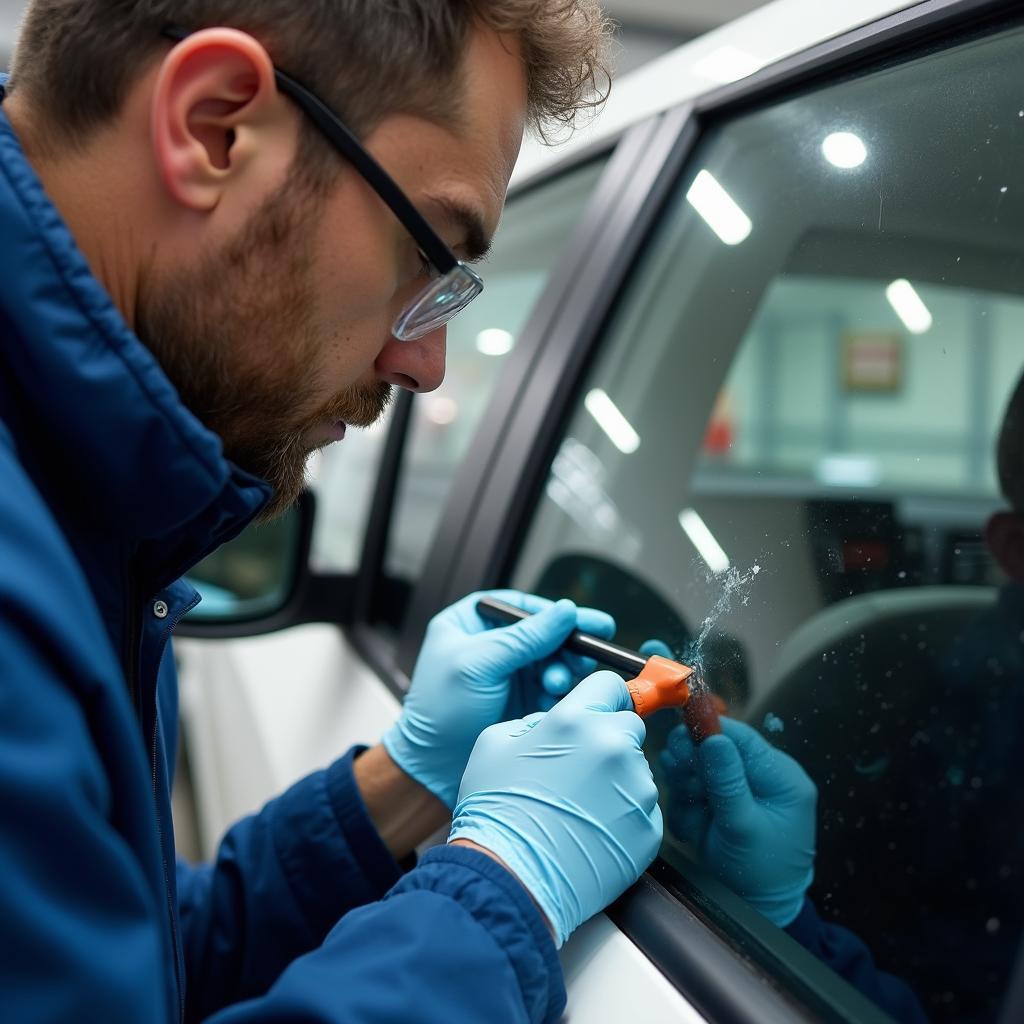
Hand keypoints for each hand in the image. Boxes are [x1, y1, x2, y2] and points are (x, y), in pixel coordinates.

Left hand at [383, 590, 614, 807]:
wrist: (434, 768)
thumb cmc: (439, 712)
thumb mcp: (478, 665)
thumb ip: (524, 638)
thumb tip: (565, 610)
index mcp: (471, 622)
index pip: (521, 606)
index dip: (553, 612)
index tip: (580, 620)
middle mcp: (492, 644)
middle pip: (543, 633)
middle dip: (563, 646)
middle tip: (580, 658)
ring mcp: (509, 672)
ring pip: (552, 660)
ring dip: (562, 670)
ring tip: (557, 683)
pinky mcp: (522, 699)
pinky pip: (553, 688)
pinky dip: (559, 693)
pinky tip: (554, 700)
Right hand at [448, 671, 662, 946]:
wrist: (511, 878)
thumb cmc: (495, 813)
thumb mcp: (495, 743)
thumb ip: (534, 721)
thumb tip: (555, 722)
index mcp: (574, 720)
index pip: (609, 684)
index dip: (602, 698)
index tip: (599, 711)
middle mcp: (612, 746)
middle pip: (629, 726)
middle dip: (609, 740)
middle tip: (578, 771)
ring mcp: (636, 789)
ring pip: (636, 770)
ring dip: (616, 782)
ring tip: (578, 810)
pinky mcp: (649, 828)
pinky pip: (642, 810)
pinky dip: (623, 818)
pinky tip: (591, 833)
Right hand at [659, 717, 815, 926]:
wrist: (759, 909)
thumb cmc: (761, 872)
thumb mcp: (743, 827)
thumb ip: (727, 782)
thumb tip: (714, 737)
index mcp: (781, 778)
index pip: (741, 737)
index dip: (708, 732)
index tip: (679, 741)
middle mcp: (761, 776)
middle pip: (716, 747)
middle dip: (692, 765)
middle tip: (680, 780)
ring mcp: (740, 788)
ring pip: (699, 767)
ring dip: (686, 787)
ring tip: (691, 815)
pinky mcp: (722, 801)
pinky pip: (694, 788)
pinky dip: (685, 805)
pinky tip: (692, 827)